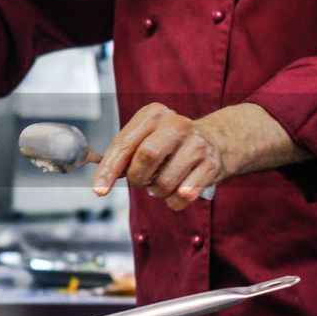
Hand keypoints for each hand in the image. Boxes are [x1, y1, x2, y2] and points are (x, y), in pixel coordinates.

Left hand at [92, 103, 225, 210]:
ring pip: (164, 182)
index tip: (99, 189)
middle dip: (138, 178)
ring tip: (162, 182)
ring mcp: (197, 144)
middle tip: (141, 181)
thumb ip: (123, 155)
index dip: (110, 169)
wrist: (217, 141)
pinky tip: (177, 188)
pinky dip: (174, 200)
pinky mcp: (211, 165)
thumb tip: (101, 181)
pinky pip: (183, 195)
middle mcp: (176, 124)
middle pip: (146, 157)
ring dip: (157, 192)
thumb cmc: (170, 143)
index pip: (124, 144)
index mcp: (153, 115)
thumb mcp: (145, 137)